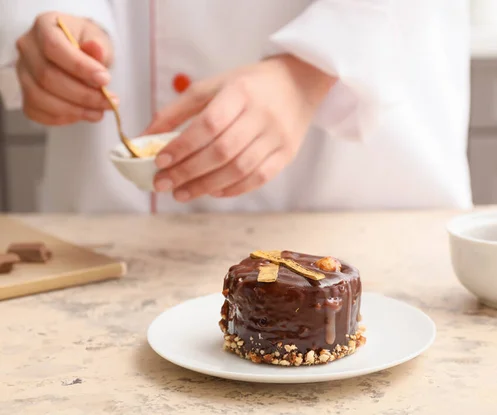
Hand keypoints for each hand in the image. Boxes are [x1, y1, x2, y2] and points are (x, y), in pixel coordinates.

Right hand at [16, 12, 115, 124]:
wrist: (79, 52)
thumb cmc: (87, 43)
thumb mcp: (99, 39)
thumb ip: (98, 47)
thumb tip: (95, 49)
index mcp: (44, 26)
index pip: (53, 46)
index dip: (79, 67)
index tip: (105, 80)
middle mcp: (28, 48)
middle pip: (47, 77)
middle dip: (83, 94)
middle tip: (109, 101)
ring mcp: (24, 73)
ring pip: (40, 98)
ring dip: (74, 110)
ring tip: (99, 112)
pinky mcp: (26, 94)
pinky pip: (37, 112)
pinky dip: (62, 118)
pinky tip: (82, 114)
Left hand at [145, 54, 335, 200]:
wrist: (298, 83)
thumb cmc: (249, 85)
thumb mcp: (213, 86)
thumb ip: (178, 110)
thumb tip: (144, 137)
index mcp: (241, 92)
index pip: (209, 124)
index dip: (183, 146)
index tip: (159, 161)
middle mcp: (262, 115)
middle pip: (222, 151)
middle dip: (188, 172)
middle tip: (162, 184)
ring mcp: (277, 136)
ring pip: (239, 169)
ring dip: (206, 186)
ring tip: (181, 193)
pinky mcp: (288, 153)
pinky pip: (259, 178)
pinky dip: (233, 189)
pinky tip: (212, 192)